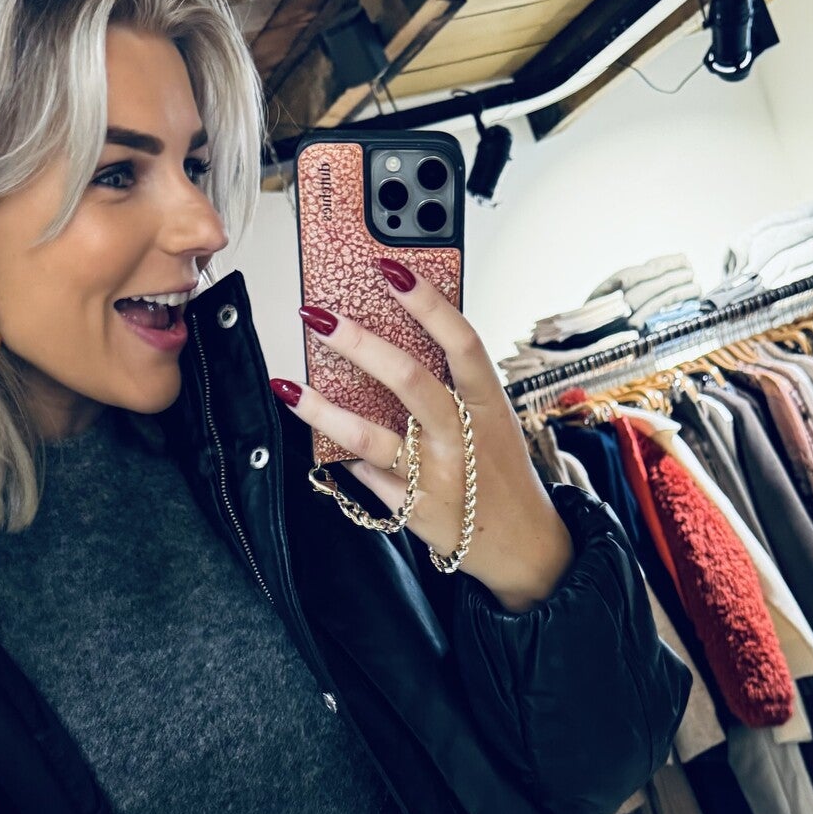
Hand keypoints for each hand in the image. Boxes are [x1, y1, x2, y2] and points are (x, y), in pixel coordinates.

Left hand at [272, 259, 574, 612]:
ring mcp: (437, 476)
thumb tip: (394, 340)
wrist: (523, 544)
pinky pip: (367, 478)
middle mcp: (463, 438)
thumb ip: (454, 386)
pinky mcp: (414, 509)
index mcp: (489, 405)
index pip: (463, 343)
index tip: (392, 270)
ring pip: (372, 438)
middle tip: (317, 316)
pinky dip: (342, 456)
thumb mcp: (492, 421)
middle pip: (410, 382)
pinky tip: (315, 436)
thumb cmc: (499, 471)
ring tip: (289, 385)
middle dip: (360, 344)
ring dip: (324, 410)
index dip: (429, 304)